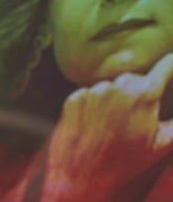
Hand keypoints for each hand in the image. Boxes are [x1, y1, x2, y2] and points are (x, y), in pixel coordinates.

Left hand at [41, 53, 172, 201]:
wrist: (81, 172)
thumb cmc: (125, 160)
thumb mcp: (162, 143)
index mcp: (143, 94)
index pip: (164, 68)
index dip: (171, 64)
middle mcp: (117, 86)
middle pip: (133, 80)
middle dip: (138, 93)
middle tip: (134, 118)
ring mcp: (93, 90)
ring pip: (110, 87)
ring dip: (114, 99)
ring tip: (111, 126)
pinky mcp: (74, 97)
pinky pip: (89, 94)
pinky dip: (93, 105)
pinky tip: (93, 124)